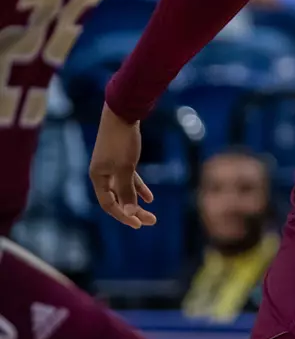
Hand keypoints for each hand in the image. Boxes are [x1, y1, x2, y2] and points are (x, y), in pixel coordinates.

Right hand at [88, 105, 155, 229]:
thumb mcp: (126, 168)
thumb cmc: (121, 142)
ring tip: (151, 213)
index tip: (140, 224)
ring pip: (124, 190)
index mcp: (97, 178)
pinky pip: (129, 179)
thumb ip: (127, 190)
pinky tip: (149, 197)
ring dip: (137, 201)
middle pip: (117, 199)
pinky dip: (138, 188)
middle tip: (152, 221)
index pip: (108, 204)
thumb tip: (130, 212)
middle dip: (133, 211)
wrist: (122, 114)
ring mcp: (110, 167)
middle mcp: (101, 174)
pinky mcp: (120, 160)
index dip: (123, 215)